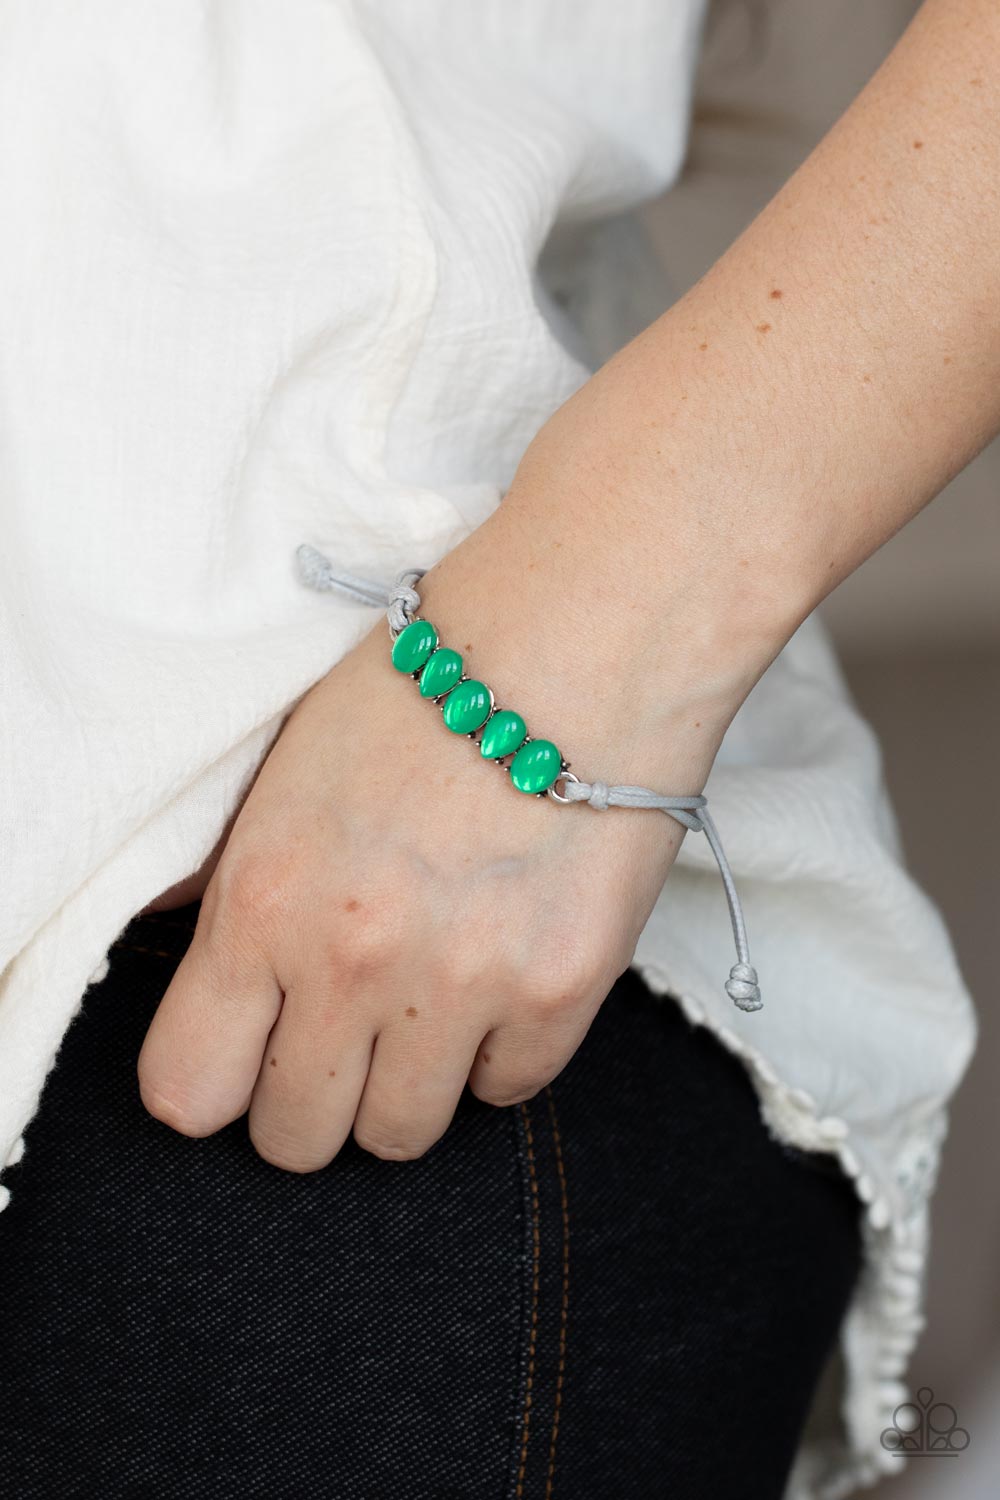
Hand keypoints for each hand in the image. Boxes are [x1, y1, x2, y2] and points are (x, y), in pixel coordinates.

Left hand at [136, 488, 752, 1170]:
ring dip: (408, 1081)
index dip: (217, 1082)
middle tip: (349, 1027)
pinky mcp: (562, 992)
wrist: (583, 635)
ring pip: (402, 1136)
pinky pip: (507, 1092)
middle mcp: (353, 960)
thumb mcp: (289, 767)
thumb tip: (186, 935)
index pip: (190, 1090)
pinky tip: (505, 968)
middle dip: (313, 1094)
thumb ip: (229, 874)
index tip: (249, 1053)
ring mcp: (462, 985)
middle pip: (297, 1138)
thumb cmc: (430, 684)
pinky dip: (500, 1050)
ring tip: (433, 993)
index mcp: (264, 896)